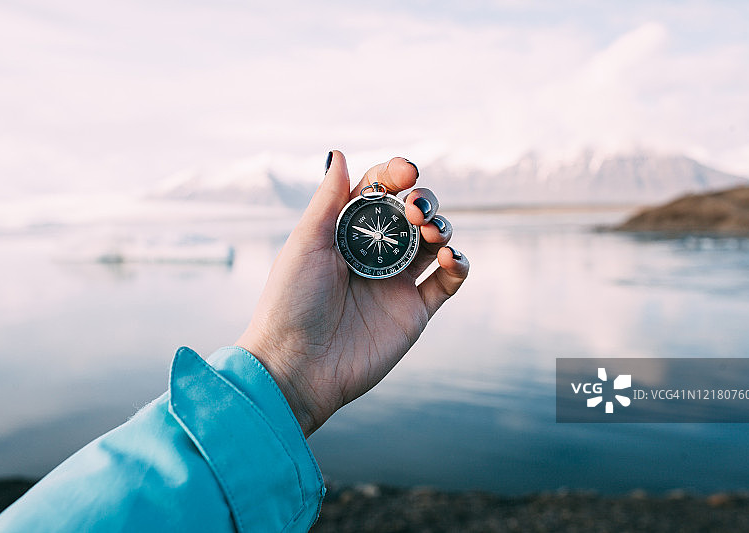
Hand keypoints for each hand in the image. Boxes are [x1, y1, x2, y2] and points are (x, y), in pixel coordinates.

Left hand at [236, 151, 468, 435]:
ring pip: (434, 242)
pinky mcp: (414, 312)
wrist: (297, 368)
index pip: (380, 192)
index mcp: (345, 232)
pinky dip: (457, 264)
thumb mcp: (305, 244)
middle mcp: (374, 253)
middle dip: (424, 201)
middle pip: (413, 213)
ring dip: (442, 228)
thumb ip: (328, 200)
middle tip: (417, 210)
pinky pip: (447, 282)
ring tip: (431, 233)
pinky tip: (449, 258)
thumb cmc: (291, 303)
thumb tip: (339, 153)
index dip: (396, 175)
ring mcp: (396, 282)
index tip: (405, 172)